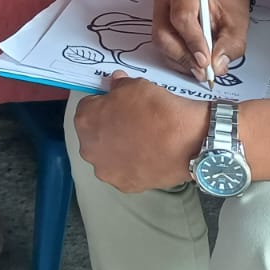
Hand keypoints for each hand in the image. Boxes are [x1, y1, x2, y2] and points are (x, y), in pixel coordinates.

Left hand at [73, 72, 204, 192]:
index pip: (87, 108)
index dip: (104, 104)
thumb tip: (116, 83)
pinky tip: (148, 155)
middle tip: (131, 122)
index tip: (117, 104)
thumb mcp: (135, 85)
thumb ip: (119, 85)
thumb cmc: (156, 110)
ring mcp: (106, 170)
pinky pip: (124, 171)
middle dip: (108, 128)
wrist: (184, 140)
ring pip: (108, 156)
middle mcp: (89, 149)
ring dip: (118, 148)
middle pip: (94, 135)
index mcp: (85, 121)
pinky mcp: (124, 185)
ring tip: (141, 140)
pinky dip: (132, 164)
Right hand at [153, 0, 249, 81]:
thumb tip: (216, 65)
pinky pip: (163, 50)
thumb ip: (230, 45)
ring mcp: (158, 14)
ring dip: (183, 62)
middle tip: (204, 71)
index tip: (206, 61)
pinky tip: (195, 64)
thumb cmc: (227, 4)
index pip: (182, 17)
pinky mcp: (158, 28)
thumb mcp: (237, 24)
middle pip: (165, 34)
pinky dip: (180, 62)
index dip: (193, 42)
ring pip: (162, 45)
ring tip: (203, 69)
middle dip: (185, 57)